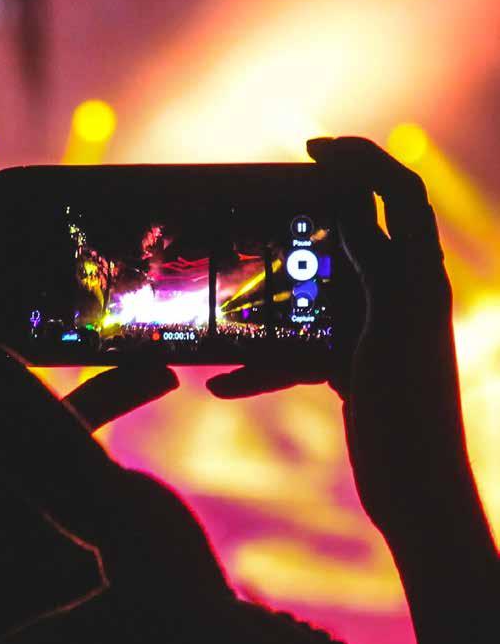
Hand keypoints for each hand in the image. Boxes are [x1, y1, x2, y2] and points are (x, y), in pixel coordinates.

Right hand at [206, 136, 466, 540]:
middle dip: (306, 220)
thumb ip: (376, 267)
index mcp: (419, 279)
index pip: (399, 195)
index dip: (363, 161)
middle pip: (351, 237)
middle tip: (260, 209)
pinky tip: (224, 383)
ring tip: (229, 304)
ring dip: (272, 304)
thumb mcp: (391, 330)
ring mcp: (373, 335)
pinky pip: (302, 353)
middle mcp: (399, 299)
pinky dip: (266, 365)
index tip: (310, 151)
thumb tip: (353, 209)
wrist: (415, 493)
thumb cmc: (410, 414)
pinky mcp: (352, 370)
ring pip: (315, 299)